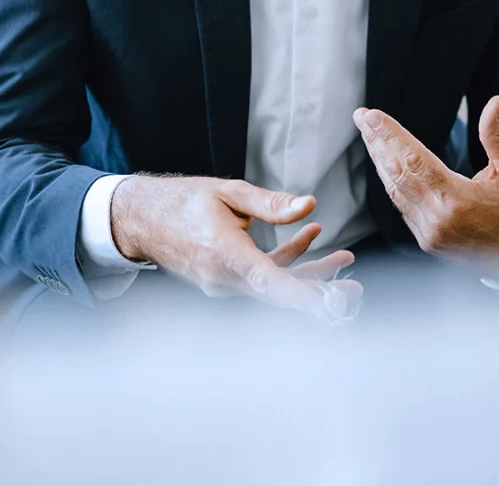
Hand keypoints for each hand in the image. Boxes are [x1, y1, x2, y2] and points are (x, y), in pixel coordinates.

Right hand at [110, 175, 361, 320]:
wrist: (142, 220)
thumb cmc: (183, 201)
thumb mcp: (228, 193)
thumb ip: (270, 203)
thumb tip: (309, 205)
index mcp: (225, 255)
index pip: (269, 282)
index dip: (302, 295)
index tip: (331, 305)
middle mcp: (225, 278)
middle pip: (280, 291)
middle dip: (321, 291)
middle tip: (356, 290)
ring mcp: (224, 284)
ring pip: (275, 285)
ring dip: (310, 273)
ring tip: (346, 257)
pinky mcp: (226, 281)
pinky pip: (263, 277)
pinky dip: (287, 261)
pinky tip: (309, 236)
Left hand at [353, 97, 498, 285]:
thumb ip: (497, 136)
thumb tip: (494, 102)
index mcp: (457, 199)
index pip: (414, 160)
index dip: (391, 135)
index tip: (372, 116)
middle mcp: (437, 219)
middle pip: (397, 173)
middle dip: (377, 142)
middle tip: (362, 117)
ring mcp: (429, 234)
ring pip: (394, 191)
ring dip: (379, 161)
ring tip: (369, 135)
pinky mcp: (427, 242)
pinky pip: (402, 207)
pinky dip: (392, 183)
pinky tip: (385, 164)